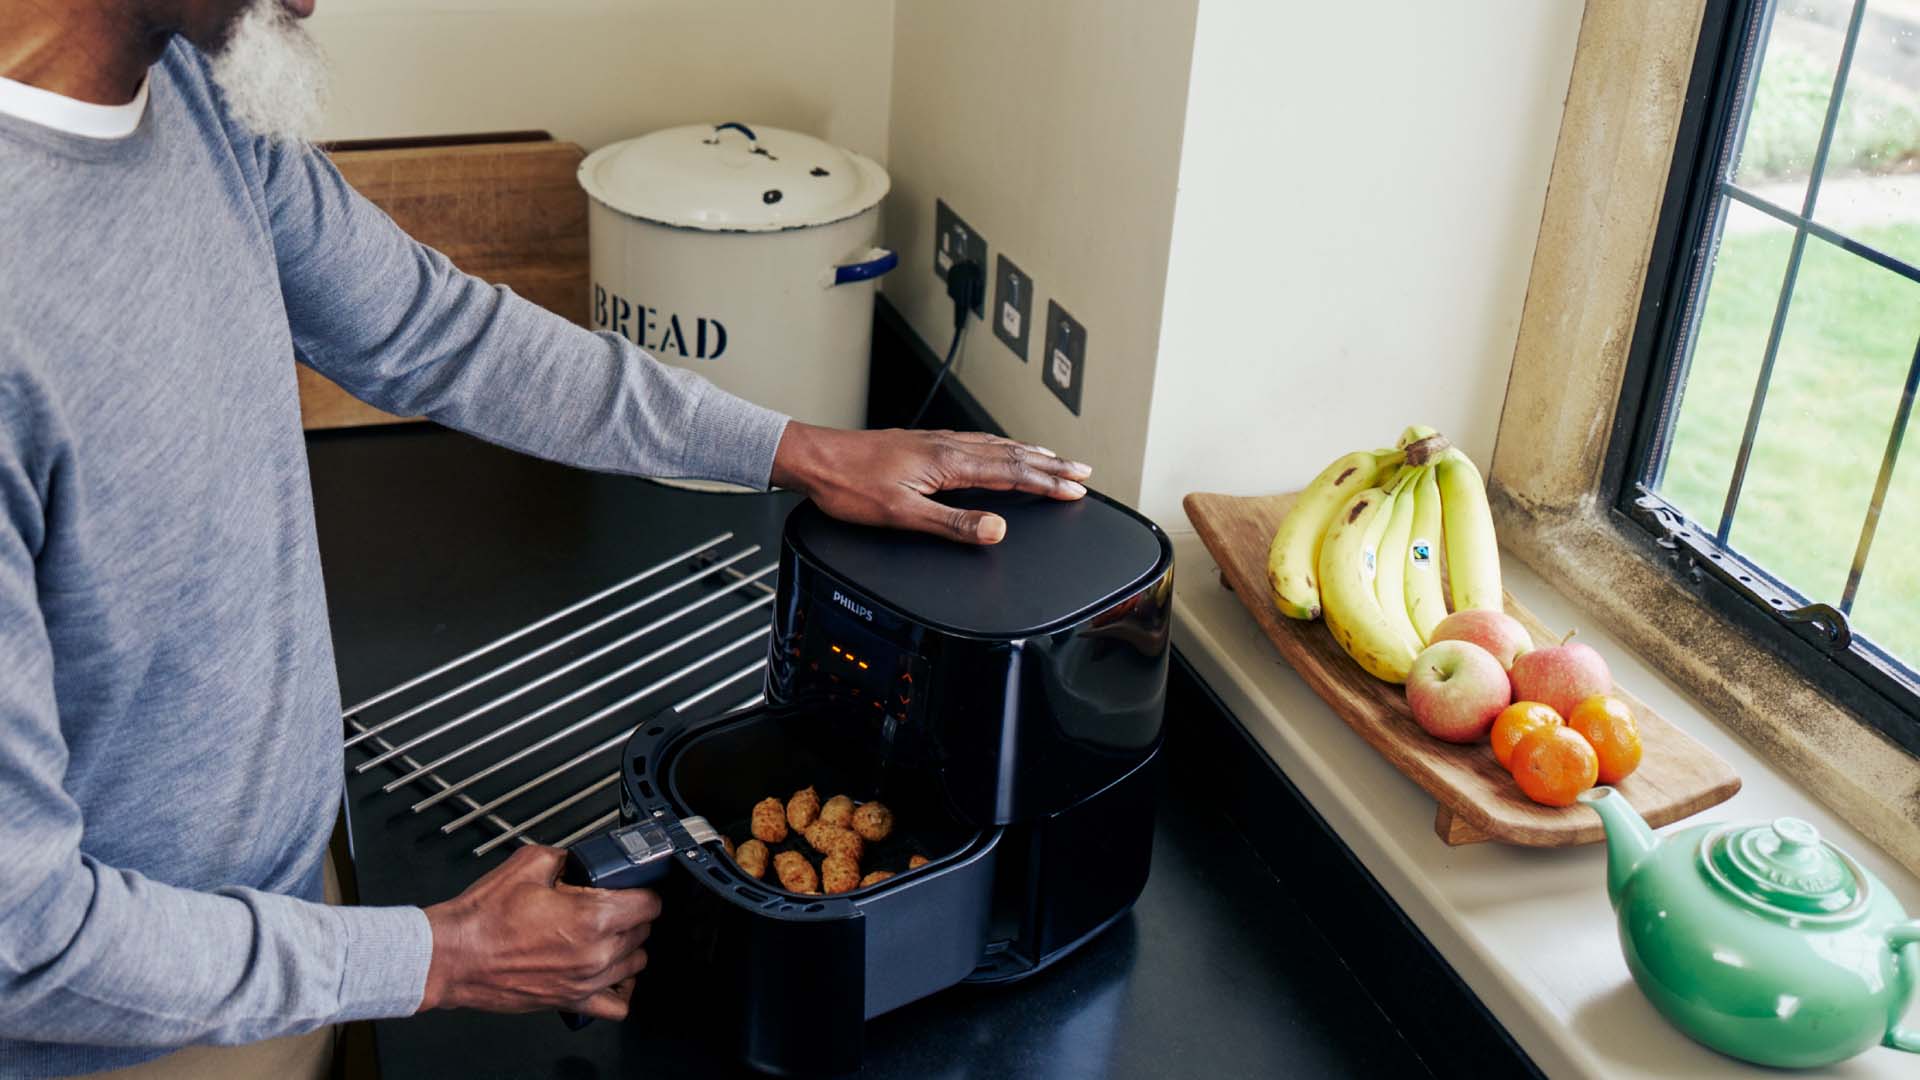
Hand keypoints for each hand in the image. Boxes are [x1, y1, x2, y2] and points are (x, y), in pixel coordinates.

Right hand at [419, 846, 659, 1020]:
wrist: (452, 956)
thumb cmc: (483, 918)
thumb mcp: (528, 864)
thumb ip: (567, 858)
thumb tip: (581, 860)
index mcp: (591, 918)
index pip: (648, 904)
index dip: (643, 890)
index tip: (635, 887)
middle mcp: (595, 954)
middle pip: (643, 932)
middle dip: (632, 915)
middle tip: (612, 904)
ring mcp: (585, 981)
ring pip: (635, 965)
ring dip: (628, 947)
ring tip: (608, 934)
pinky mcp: (570, 1001)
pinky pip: (616, 1005)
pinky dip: (620, 989)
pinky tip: (609, 974)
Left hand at [769, 423, 1092, 543]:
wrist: (815, 459)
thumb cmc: (850, 487)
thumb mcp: (902, 514)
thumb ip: (952, 524)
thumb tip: (997, 529)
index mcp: (947, 462)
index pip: (1011, 472)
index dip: (1047, 483)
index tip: (1076, 489)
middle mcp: (947, 446)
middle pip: (1011, 454)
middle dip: (1051, 464)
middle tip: (1082, 471)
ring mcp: (936, 442)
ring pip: (996, 445)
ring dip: (1031, 453)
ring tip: (1054, 459)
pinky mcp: (924, 443)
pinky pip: (977, 442)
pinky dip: (1003, 447)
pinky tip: (1000, 449)